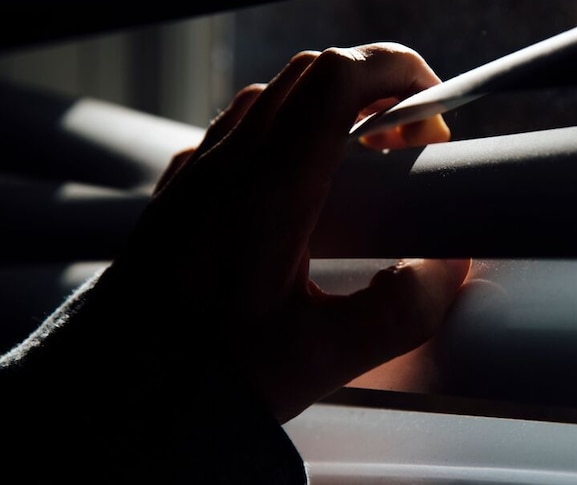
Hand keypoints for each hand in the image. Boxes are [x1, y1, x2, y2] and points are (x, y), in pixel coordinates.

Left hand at [106, 43, 469, 422]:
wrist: (114, 398)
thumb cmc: (204, 378)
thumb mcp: (317, 359)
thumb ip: (397, 313)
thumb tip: (444, 270)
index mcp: (266, 192)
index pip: (337, 81)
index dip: (398, 73)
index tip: (432, 116)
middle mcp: (226, 167)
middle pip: (308, 74)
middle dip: (373, 87)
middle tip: (406, 142)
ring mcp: (197, 175)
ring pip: (272, 98)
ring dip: (329, 108)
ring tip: (363, 163)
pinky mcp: (181, 194)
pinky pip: (238, 131)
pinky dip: (287, 131)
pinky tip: (302, 188)